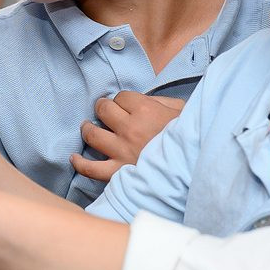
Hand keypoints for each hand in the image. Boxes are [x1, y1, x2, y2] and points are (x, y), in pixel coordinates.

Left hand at [70, 92, 185, 181]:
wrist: (195, 168)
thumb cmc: (191, 138)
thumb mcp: (182, 111)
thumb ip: (162, 101)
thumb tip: (145, 99)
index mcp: (146, 110)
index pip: (121, 96)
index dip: (122, 100)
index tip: (126, 105)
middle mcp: (130, 128)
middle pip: (104, 110)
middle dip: (103, 108)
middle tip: (105, 111)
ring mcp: (122, 151)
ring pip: (93, 135)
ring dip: (88, 128)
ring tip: (88, 127)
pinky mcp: (119, 173)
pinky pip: (92, 168)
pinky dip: (80, 163)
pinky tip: (74, 158)